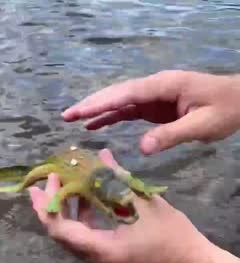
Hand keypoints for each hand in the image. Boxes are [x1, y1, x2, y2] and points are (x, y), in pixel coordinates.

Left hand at [27, 148, 214, 262]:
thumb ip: (118, 179)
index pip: (59, 229)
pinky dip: (83, 219)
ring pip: (72, 236)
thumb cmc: (173, 238)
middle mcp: (94, 260)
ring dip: (67, 210)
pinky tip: (87, 198)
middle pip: (61, 233)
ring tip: (65, 183)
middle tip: (49, 179)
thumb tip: (101, 155)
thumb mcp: (145, 203)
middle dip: (51, 205)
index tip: (49, 181)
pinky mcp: (108, 260)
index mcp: (100, 250)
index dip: (49, 204)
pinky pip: (86, 239)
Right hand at [62, 70, 239, 154]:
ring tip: (71, 119)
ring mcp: (153, 96)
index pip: (126, 94)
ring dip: (96, 109)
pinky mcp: (154, 106)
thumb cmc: (226, 110)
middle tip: (65, 116)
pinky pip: (127, 110)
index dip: (101, 103)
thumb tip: (141, 148)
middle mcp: (154, 87)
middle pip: (116, 94)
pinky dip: (109, 116)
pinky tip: (93, 125)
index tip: (78, 112)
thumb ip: (171, 135)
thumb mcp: (203, 125)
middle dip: (90, 104)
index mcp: (163, 86)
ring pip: (118, 101)